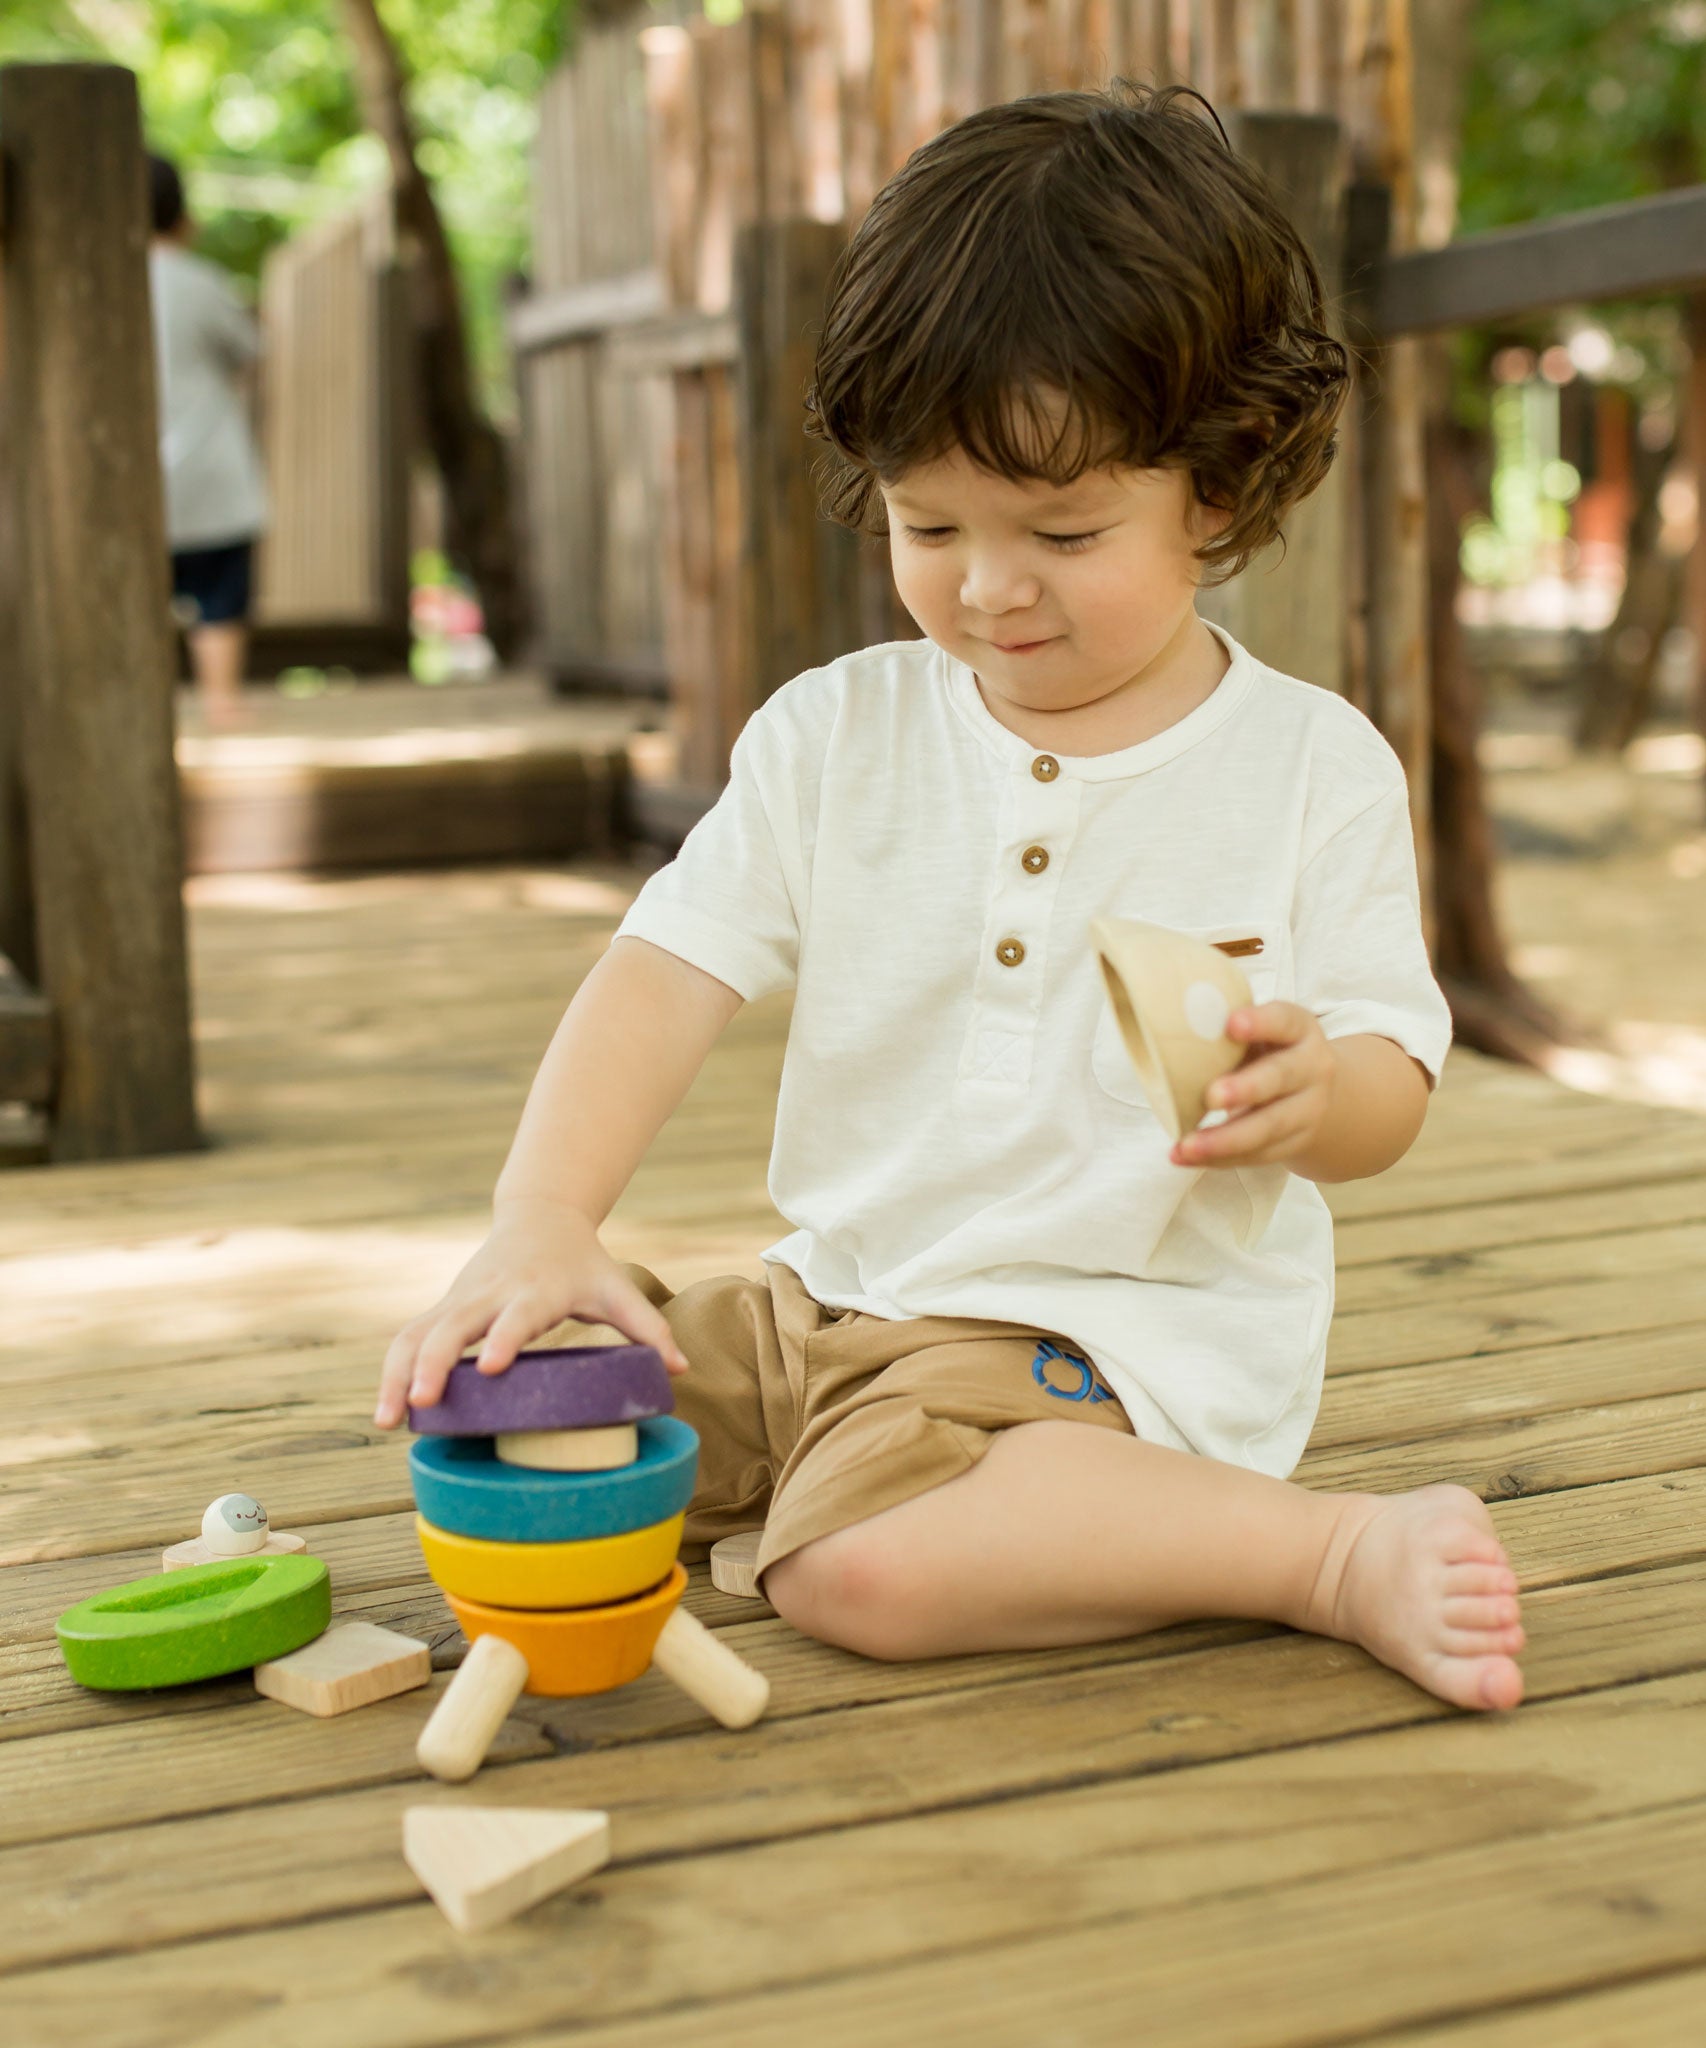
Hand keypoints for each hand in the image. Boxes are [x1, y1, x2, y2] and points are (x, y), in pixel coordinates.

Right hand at [373, 1197, 688, 1428]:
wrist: (540, 1217)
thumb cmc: (582, 1263)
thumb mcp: (616, 1288)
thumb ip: (648, 1328)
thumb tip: (680, 1369)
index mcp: (534, 1289)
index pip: (516, 1314)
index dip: (503, 1337)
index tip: (492, 1366)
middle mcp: (489, 1294)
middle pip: (451, 1326)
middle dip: (434, 1365)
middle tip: (422, 1404)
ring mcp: (459, 1301)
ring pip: (416, 1335)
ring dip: (398, 1376)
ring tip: (386, 1422)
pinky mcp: (442, 1310)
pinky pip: (408, 1340)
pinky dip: (393, 1372)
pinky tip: (387, 1412)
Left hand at [1168, 1002, 1335, 1169]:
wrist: (1313, 1088)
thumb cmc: (1268, 1049)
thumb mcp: (1259, 1029)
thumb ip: (1224, 1027)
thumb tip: (1164, 1021)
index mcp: (1300, 1029)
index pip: (1284, 1020)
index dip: (1261, 1022)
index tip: (1231, 1024)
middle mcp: (1312, 1068)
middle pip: (1281, 1077)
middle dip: (1246, 1088)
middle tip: (1211, 1096)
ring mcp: (1308, 1109)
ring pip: (1269, 1126)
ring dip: (1225, 1139)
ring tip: (1187, 1146)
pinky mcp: (1296, 1142)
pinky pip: (1258, 1154)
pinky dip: (1220, 1158)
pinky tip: (1187, 1157)